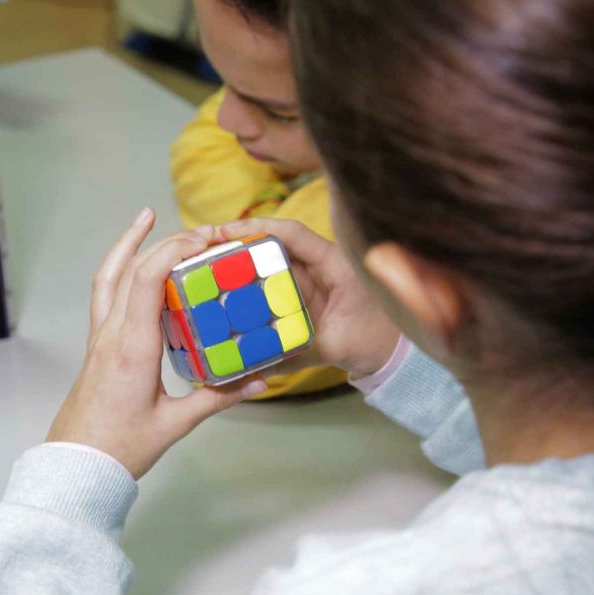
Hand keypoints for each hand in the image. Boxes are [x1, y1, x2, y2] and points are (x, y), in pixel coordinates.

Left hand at [47, 209, 268, 478]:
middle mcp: (112, 333)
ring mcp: (100, 337)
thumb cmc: (121, 448)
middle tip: (202, 232)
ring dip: (128, 244)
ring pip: (109, 276)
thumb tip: (261, 380)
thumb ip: (218, 397)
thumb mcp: (176, 424)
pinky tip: (130, 262)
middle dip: (166, 242)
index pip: (147, 280)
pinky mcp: (97, 345)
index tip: (206, 241)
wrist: (76, 465)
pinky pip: (104, 294)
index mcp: (132, 347)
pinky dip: (117, 269)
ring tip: (147, 217)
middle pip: (133, 269)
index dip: (174, 251)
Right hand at [220, 218, 400, 378]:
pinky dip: (251, 284)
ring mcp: (310, 277)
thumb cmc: (373, 341)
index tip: (227, 231)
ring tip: (207, 267)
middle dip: (240, 242)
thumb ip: (295, 355)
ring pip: (270, 262)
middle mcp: (319, 264)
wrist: (389, 352)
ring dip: (241, 263)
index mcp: (335, 265)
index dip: (259, 227)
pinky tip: (227, 291)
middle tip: (204, 248)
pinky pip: (273, 283)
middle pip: (274, 244)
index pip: (293, 234)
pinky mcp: (303, 292)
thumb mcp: (334, 348)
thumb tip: (253, 367)